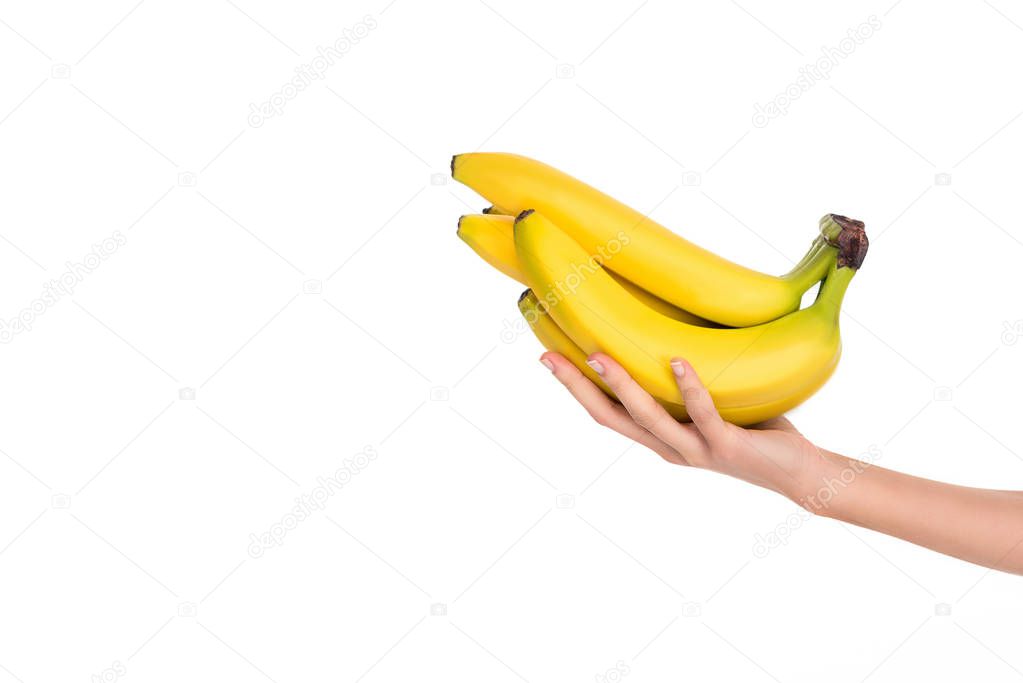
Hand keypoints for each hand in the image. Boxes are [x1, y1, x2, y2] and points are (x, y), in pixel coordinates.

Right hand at [540, 351, 824, 500]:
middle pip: (612, 419)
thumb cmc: (755, 432)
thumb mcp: (710, 405)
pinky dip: (689, 388)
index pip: (606, 413)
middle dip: (578, 387)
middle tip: (551, 358)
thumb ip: (686, 382)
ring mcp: (695, 450)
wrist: (799, 472)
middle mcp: (669, 448)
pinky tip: (678, 362)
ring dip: (622, 386)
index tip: (547, 357)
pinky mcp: (726, 446)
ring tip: (600, 356)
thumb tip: (671, 328)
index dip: (574, 388)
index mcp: (660, 438)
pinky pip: (703, 415)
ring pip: (649, 418)